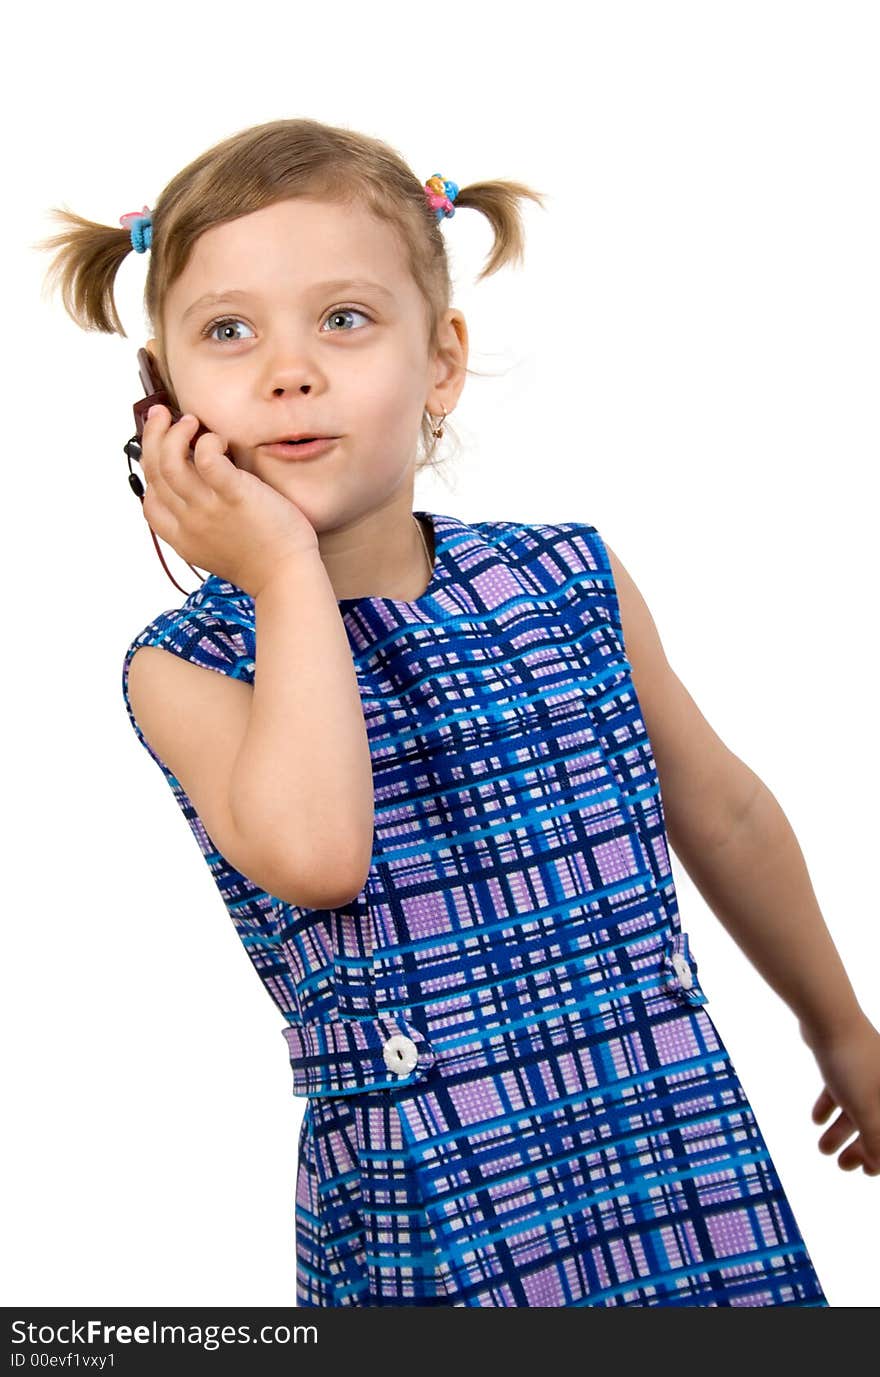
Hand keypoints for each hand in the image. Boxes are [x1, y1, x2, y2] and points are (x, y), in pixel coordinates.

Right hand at [139, 405, 319, 597]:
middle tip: (163, 415)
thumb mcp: (215, 551)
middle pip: (154, 471)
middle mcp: (188, 522)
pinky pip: (208, 459)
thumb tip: (196, 500)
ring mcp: (209, 509)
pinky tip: (219, 439)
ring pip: (170, 462)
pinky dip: (208, 442)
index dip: (150, 471)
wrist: (286, 578)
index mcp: (181, 538)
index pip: (149, 501)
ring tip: (190, 421)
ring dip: (175, 433)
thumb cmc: (261, 562)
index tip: (160, 451)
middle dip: (152, 435)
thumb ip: (200, 527)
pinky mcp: (235, 496)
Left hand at [802, 1009, 879, 1175]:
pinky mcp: (846, 1059)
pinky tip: (816, 1120)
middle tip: (842, 1166)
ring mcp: (868, 1068)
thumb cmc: (853, 1064)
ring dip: (840, 1131)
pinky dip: (830, 1105)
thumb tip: (879, 1166)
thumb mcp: (866, 1109)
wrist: (828, 1016)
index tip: (867, 1172)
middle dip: (860, 1147)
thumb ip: (876, 1140)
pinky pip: (842, 1089)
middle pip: (877, 1121)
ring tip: (822, 1149)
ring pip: (857, 1106)